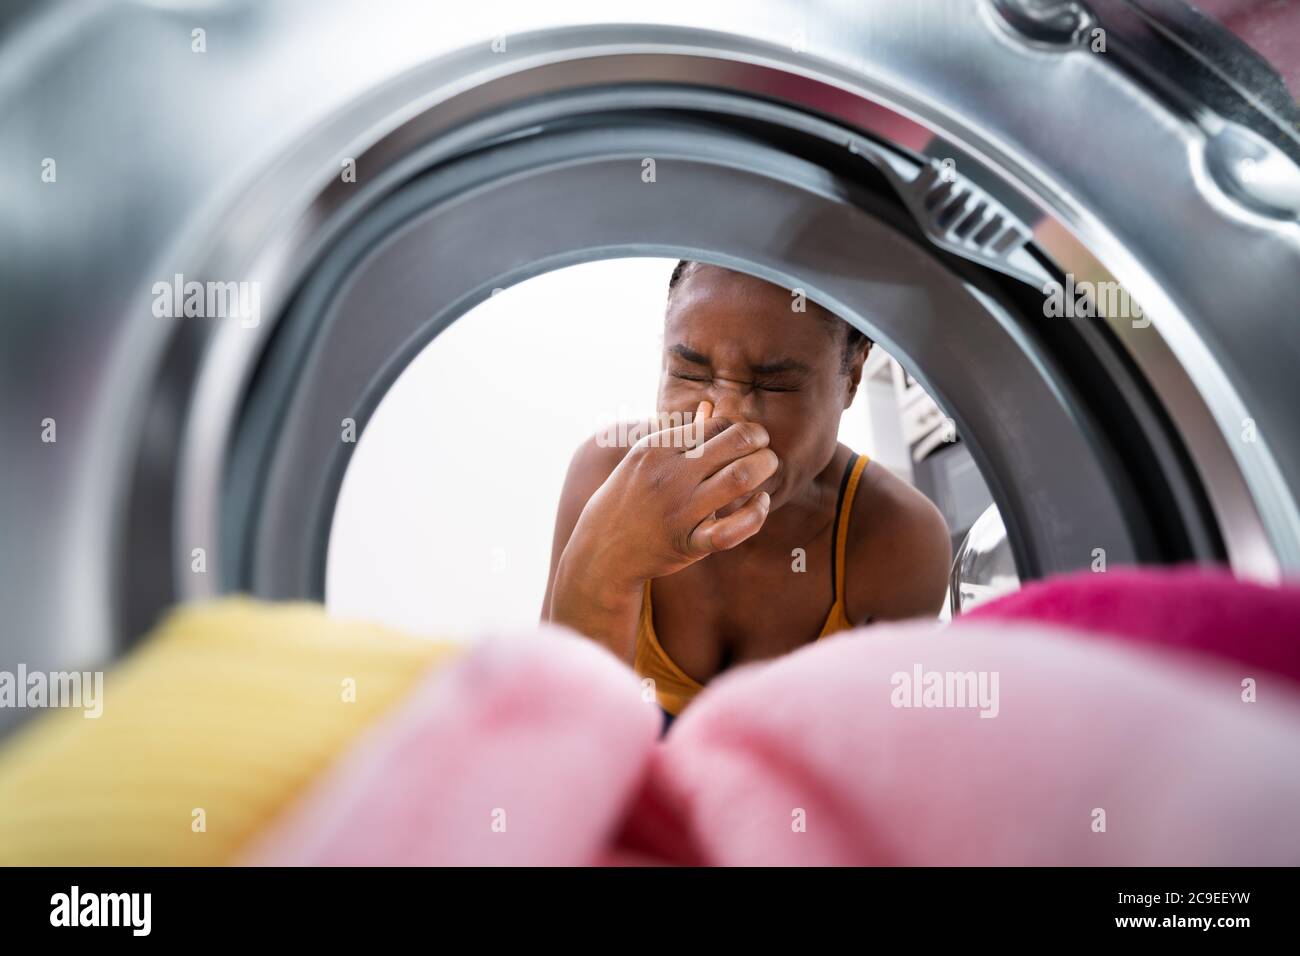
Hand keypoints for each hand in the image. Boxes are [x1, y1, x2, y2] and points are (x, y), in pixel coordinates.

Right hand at [567, 400, 777, 591]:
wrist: (602, 548)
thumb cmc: (631, 496)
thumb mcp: (645, 458)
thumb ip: (681, 434)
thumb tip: (709, 407)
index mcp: (658, 448)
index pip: (716, 423)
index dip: (740, 427)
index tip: (746, 438)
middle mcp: (669, 475)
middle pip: (735, 442)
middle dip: (760, 441)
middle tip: (764, 449)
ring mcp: (679, 511)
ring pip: (739, 478)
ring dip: (764, 467)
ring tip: (767, 468)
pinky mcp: (688, 544)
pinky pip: (731, 531)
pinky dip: (755, 515)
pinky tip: (761, 504)